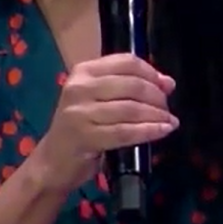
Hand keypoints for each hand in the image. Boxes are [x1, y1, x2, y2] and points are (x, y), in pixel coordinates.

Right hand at [23, 53, 176, 196]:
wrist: (53, 161)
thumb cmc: (80, 128)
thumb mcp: (99, 100)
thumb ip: (129, 87)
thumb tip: (167, 82)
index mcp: (83, 71)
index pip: (126, 62)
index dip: (152, 73)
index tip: (167, 86)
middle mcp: (79, 87)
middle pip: (132, 85)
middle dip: (157, 97)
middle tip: (167, 109)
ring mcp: (80, 112)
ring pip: (131, 109)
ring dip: (156, 115)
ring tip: (169, 121)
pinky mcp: (85, 136)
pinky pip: (125, 132)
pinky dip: (148, 131)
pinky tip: (163, 131)